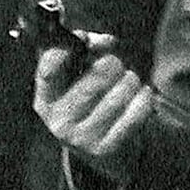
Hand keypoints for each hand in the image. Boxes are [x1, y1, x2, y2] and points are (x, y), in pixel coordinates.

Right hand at [33, 46, 151, 173]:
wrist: (103, 147)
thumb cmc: (92, 98)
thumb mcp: (81, 73)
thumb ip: (90, 47)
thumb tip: (105, 41)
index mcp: (46, 99)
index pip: (48, 73)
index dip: (64, 53)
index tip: (83, 40)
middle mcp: (58, 120)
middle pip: (94, 79)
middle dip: (112, 64)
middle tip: (116, 65)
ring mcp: (80, 138)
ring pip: (118, 95)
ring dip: (131, 80)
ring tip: (130, 81)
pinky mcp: (104, 148)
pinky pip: (134, 114)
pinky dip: (144, 98)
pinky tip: (142, 94)